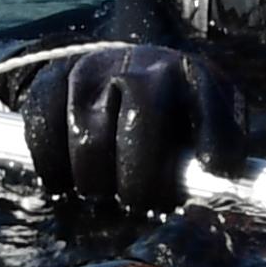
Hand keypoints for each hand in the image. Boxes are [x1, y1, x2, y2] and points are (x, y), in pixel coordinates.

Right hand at [19, 44, 246, 215]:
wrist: (114, 67)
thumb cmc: (169, 110)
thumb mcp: (203, 117)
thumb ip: (219, 145)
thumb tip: (221, 177)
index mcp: (192, 74)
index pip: (211, 101)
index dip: (216, 138)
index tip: (214, 169)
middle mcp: (144, 64)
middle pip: (140, 121)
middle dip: (139, 180)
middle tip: (136, 202)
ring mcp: (94, 68)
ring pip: (88, 139)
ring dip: (94, 182)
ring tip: (102, 191)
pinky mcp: (52, 79)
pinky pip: (44, 133)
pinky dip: (53, 170)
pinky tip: (66, 181)